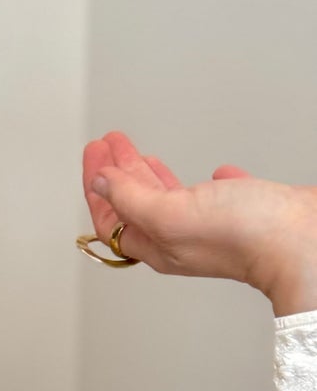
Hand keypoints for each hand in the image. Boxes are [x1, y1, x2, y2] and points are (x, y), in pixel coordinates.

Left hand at [83, 129, 316, 316]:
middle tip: (107, 146)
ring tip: (140, 154)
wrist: (303, 240)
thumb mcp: (171, 213)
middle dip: (119, 173)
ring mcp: (214, 225)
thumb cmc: (244, 234)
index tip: (94, 153)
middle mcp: (182, 238)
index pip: (114, 216)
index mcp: (159, 244)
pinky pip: (218, 194)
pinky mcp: (246, 210)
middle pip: (138, 204)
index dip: (99, 184)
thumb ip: (132, 199)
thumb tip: (102, 184)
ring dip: (151, 175)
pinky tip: (210, 171)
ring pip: (172, 198)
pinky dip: (205, 181)